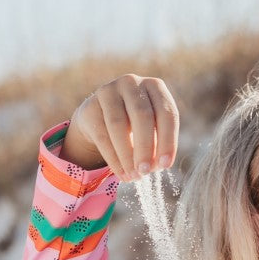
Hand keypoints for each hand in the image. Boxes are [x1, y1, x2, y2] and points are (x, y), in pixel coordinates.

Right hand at [61, 74, 179, 180]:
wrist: (101, 116)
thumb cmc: (135, 124)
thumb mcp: (152, 128)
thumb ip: (158, 143)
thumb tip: (155, 165)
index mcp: (155, 86)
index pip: (166, 113)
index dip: (168, 141)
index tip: (165, 165)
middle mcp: (131, 83)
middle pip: (142, 116)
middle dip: (145, 147)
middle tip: (146, 171)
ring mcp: (108, 91)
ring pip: (118, 125)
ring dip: (127, 155)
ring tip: (134, 176)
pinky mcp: (90, 107)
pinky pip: (102, 136)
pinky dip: (114, 159)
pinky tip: (122, 174)